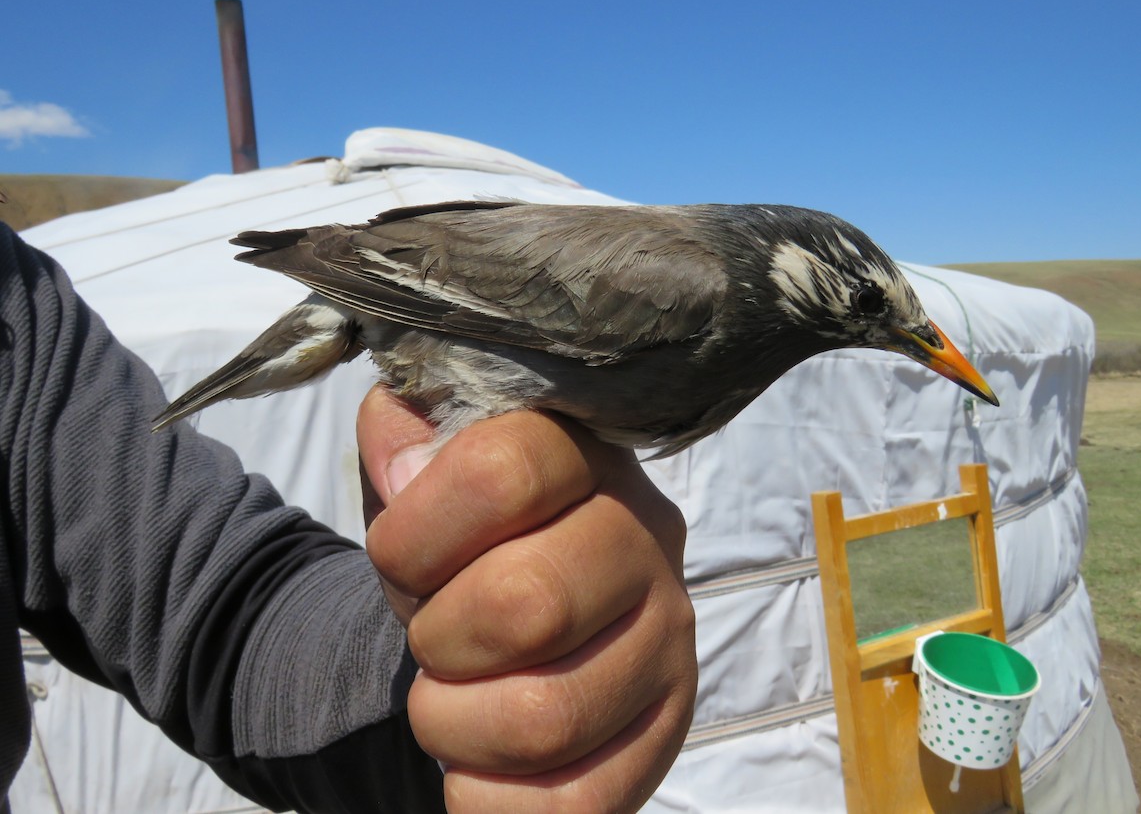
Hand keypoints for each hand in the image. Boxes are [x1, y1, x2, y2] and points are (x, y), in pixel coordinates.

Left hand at [357, 386, 696, 812]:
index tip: (398, 557)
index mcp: (585, 455)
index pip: (501, 473)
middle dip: (437, 638)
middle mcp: (647, 539)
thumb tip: (405, 475)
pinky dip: (488, 802)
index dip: (413, 534)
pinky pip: (574, 806)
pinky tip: (477, 765)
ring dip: (453, 725)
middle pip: (526, 605)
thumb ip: (400, 438)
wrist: (513, 607)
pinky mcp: (663, 736)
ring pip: (546, 718)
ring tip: (449, 701)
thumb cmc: (459, 532)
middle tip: (431, 639)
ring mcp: (668, 643)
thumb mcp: (417, 465)